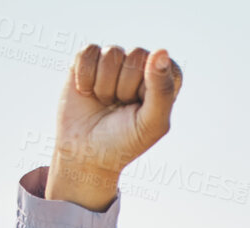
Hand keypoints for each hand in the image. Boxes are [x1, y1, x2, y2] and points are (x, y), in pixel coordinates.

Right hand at [46, 44, 183, 210]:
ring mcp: (115, 61)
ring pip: (111, 54)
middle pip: (137, 56)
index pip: (164, 65)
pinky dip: (85, 77)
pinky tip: (87, 93)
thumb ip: (162, 90)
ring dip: (104, 86)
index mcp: (165, 80)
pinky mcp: (89, 59)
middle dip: (124, 88)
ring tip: (105, 102)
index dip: (149, 89)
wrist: (85, 153)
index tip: (142, 110)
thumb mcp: (151, 124)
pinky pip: (88, 52)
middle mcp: (141, 66)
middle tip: (120, 108)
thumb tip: (160, 51)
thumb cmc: (124, 142)